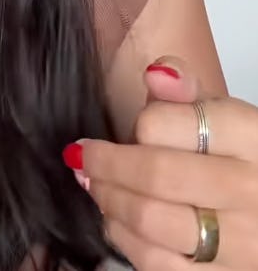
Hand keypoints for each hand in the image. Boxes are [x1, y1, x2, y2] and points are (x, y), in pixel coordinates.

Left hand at [62, 56, 257, 268]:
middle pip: (156, 175)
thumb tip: (156, 74)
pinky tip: (116, 221)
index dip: (142, 123)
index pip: (173, 124)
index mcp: (251, 138)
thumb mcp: (227, 116)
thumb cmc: (245, 159)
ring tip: (95, 185)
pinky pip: (158, 264)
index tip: (131, 127)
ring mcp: (241, 243)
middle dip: (107, 165)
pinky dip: (125, 240)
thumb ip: (188, 91)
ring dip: (110, 201)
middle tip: (84, 156)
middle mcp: (250, 191)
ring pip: (152, 223)